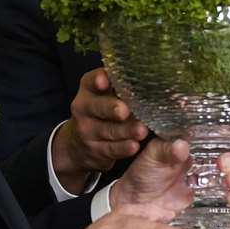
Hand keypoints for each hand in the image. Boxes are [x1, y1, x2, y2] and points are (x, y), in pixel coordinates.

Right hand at [50, 68, 147, 188]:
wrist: (78, 142)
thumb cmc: (102, 110)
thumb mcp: (104, 94)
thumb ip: (120, 85)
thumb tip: (151, 78)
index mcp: (88, 88)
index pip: (91, 81)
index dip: (98, 80)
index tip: (105, 81)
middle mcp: (83, 107)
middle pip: (98, 107)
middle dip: (111, 108)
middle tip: (124, 110)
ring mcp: (86, 130)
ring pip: (107, 130)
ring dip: (126, 130)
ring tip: (141, 131)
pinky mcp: (94, 150)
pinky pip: (110, 149)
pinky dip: (123, 148)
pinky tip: (134, 146)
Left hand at [108, 137, 229, 220]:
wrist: (133, 205)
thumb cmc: (143, 175)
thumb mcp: (152, 156)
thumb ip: (167, 150)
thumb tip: (182, 145)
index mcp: (198, 147)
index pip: (226, 139)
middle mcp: (208, 165)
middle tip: (224, 164)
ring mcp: (211, 186)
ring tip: (229, 182)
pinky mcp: (209, 205)